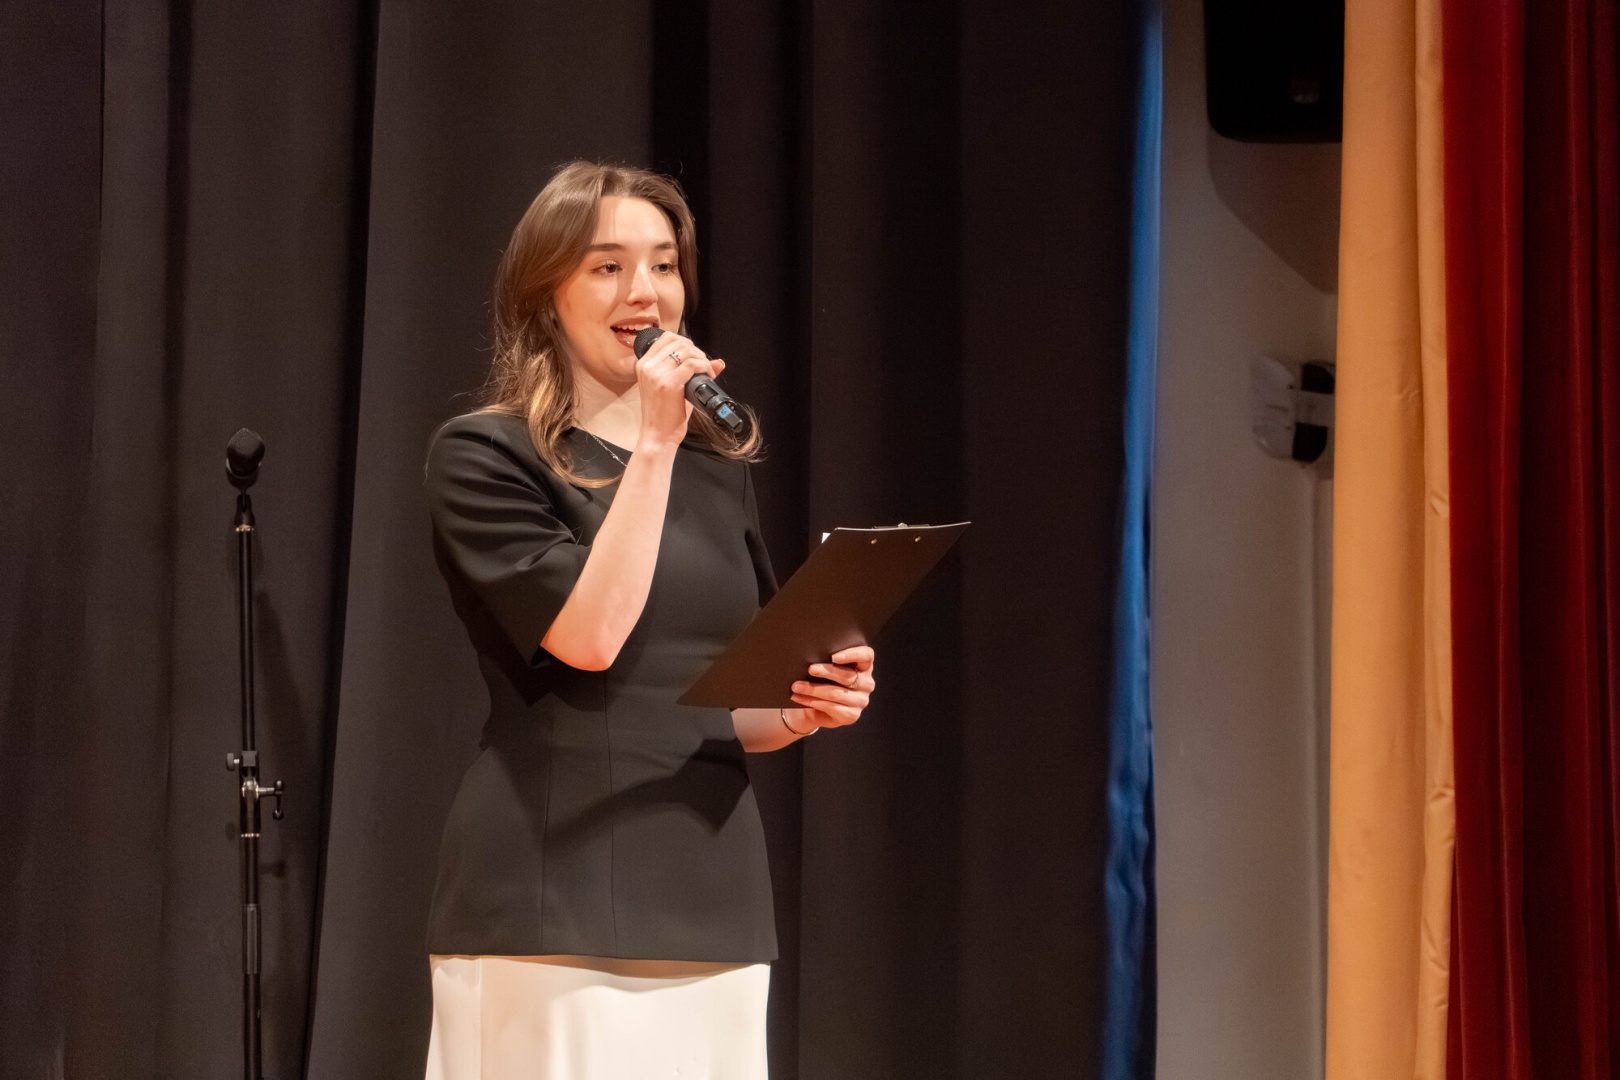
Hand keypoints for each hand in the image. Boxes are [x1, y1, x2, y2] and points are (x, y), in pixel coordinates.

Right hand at [634, 331, 724, 450]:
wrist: (657, 435)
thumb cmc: (663, 414)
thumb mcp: (671, 387)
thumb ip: (688, 370)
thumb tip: (718, 362)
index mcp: (643, 365)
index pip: (665, 338)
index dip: (684, 342)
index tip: (694, 354)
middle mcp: (647, 367)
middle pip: (677, 341)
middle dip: (696, 350)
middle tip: (703, 364)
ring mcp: (656, 374)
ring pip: (686, 351)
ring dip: (701, 358)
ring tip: (706, 371)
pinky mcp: (668, 384)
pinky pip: (692, 365)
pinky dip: (704, 367)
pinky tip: (708, 376)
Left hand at [787, 646, 875, 731]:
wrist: (818, 707)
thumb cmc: (824, 680)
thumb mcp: (827, 668)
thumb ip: (826, 661)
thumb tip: (810, 658)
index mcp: (865, 666)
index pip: (866, 655)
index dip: (852, 654)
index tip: (834, 656)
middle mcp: (867, 683)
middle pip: (847, 676)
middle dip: (827, 671)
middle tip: (811, 669)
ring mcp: (861, 701)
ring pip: (836, 693)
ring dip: (813, 689)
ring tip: (797, 686)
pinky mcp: (852, 715)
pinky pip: (830, 707)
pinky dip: (811, 701)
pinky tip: (799, 697)